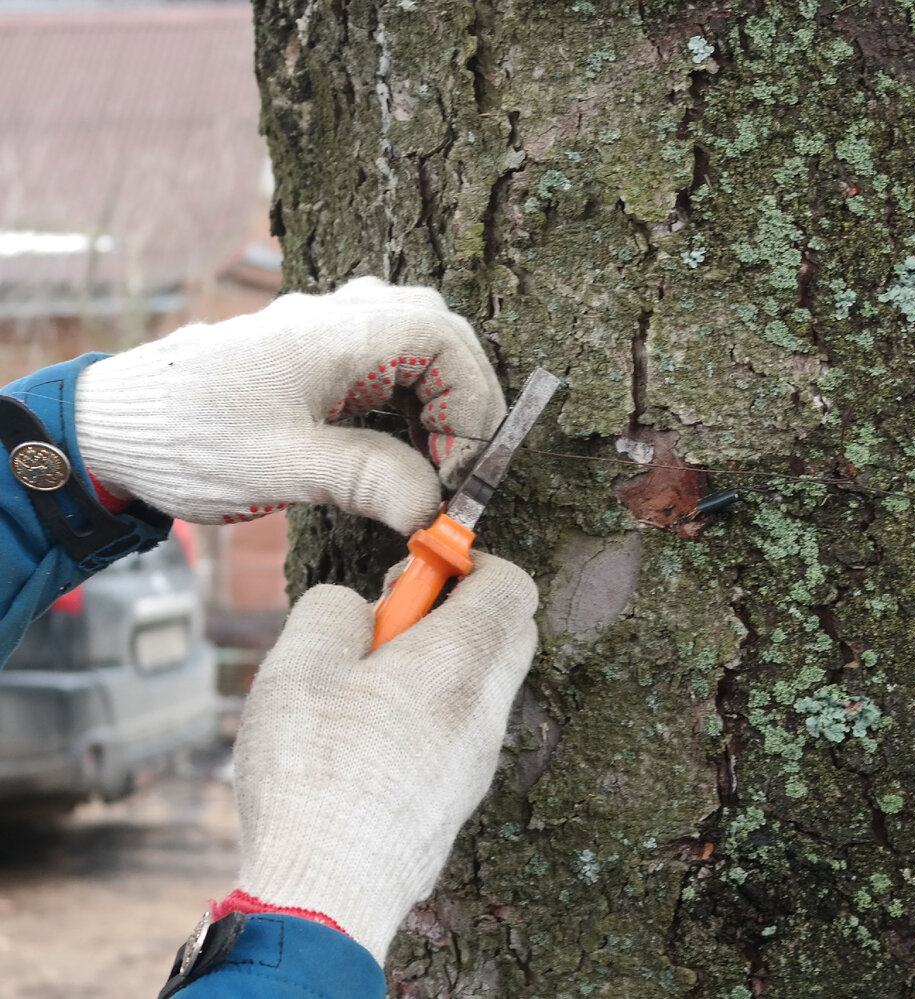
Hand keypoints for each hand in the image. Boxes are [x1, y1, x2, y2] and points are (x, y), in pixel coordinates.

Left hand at [74, 278, 504, 531]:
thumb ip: (369, 479)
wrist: (112, 427)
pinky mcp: (315, 355)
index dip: (471, 405)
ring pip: (418, 347)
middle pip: (441, 335)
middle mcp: (338, 317)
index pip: (444, 340)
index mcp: (336, 332)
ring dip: (438, 404)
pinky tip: (397, 450)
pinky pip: (387, 363)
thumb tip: (435, 508)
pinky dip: (410, 404)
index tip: (457, 469)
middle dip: (464, 403)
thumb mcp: (283, 467)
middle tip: (455, 467)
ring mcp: (327, 331)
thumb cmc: (187, 438)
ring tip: (428, 465)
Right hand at [227, 553, 537, 962]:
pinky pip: (467, 727)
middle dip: (458, 606)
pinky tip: (371, 735)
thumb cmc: (311, 780)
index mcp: (457, 664)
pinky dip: (435, 707)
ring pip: (486, 680)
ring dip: (440, 661)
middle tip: (390, 624)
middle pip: (510, 629)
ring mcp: (480, 757)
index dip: (470, 559)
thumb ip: (333, 610)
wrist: (327, 896)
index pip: (512, 583)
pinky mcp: (462, 794)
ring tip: (367, 687)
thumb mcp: (296, 666)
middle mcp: (486, 709)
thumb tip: (358, 607)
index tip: (420, 569)